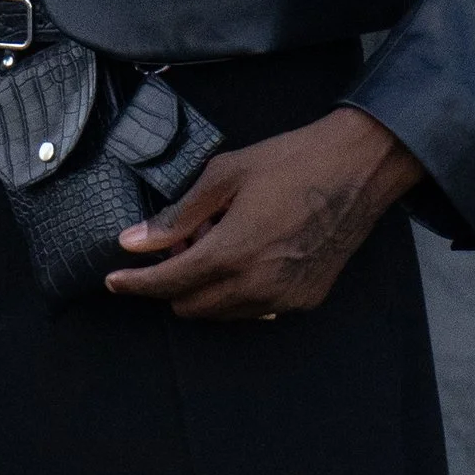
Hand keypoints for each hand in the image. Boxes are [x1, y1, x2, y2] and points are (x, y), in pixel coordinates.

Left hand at [105, 105, 422, 323]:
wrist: (359, 168)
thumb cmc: (293, 162)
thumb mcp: (225, 176)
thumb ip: (177, 216)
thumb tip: (135, 241)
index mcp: (233, 253)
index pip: (168, 284)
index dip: (135, 284)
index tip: (115, 281)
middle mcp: (258, 286)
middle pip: (191, 307)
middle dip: (170, 284)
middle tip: (177, 245)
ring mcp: (284, 298)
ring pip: (222, 312)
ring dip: (205, 288)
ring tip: (214, 243)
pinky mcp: (305, 298)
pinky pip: (255, 308)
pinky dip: (238, 291)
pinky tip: (245, 254)